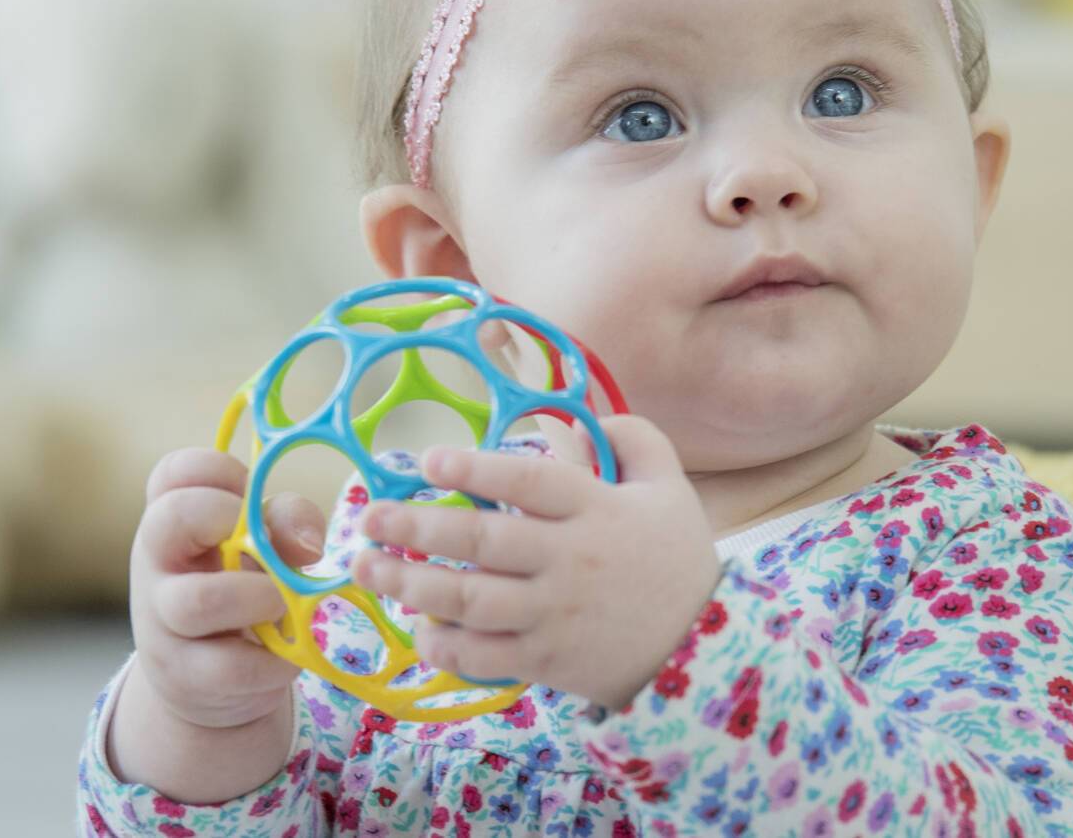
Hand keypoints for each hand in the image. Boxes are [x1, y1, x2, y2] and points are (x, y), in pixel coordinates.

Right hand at [129, 448, 327, 730]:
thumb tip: (307, 544)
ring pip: (199, 600)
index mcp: (172, 518)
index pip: (175, 472)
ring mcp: (161, 621)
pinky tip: (286, 654)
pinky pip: (230, 666)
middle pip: (171, 518)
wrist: (211, 680)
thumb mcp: (264, 544)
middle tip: (269, 546)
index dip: (222, 471)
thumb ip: (287, 522)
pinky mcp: (183, 676)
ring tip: (287, 603)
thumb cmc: (242, 587)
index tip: (252, 494)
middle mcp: (155, 563)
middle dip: (234, 521)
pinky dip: (274, 660)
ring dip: (261, 598)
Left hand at [352, 415, 719, 710]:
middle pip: (485, 540)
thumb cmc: (675, 560)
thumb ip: (634, 439)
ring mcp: (554, 614)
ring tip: (368, 568)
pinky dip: (445, 643)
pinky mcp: (546, 660)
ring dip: (412, 583)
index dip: (477, 468)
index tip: (430, 458)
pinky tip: (418, 625)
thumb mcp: (670, 487)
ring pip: (471, 599)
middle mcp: (569, 560)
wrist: (703, 648)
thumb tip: (589, 413)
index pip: (530, 483)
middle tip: (370, 517)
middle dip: (419, 527)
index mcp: (596, 510)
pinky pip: (484, 655)